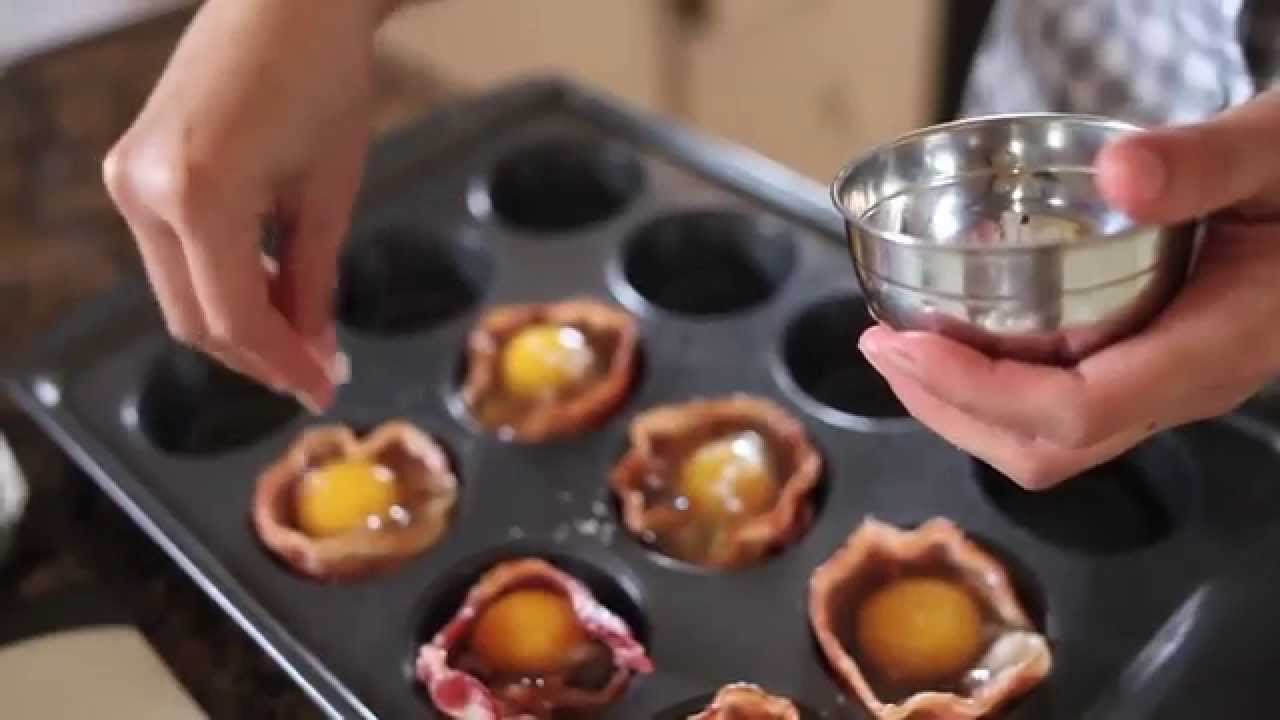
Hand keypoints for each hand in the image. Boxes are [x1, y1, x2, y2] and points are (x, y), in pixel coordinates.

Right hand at [102, 0, 394, 411]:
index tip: (321, 387)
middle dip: (257, 354)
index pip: (233, 319)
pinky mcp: (132, 170)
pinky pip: (173, 255)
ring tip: (304, 335)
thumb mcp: (329, 192)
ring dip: (238, 323)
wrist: (283, 0)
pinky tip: (269, 289)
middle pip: (193, 318)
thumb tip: (312, 348)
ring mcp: (129, 180)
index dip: (281, 365)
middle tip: (316, 369)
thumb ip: (313, 279)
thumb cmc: (322, 76)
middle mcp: (144, 191)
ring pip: (179, 293)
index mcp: (197, 194)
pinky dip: (219, 282)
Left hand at [859, 90, 1279, 489]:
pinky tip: (960, 337)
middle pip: (1046, 447)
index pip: (1076, 410)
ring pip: (1048, 442)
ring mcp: (1169, 387)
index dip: (978, 390)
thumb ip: (1206, 163)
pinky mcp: (1152, 371)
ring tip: (901, 348)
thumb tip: (1119, 176)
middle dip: (947, 408)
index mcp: (1216, 347)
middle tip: (881, 344)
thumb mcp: (1275, 154)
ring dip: (961, 407)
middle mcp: (1187, 386)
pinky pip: (1062, 411)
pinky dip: (993, 389)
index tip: (905, 345)